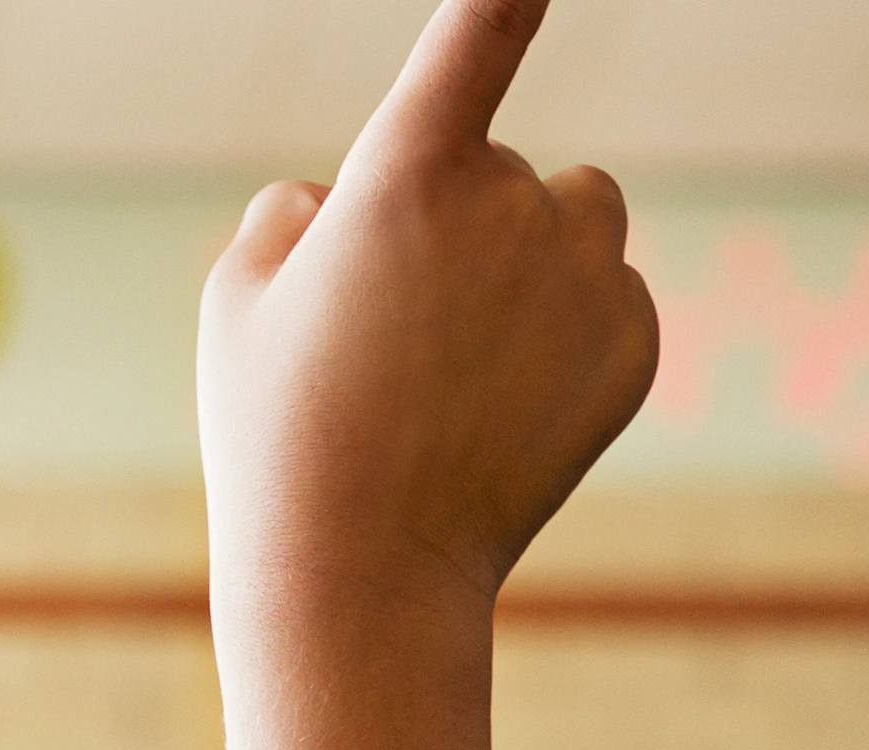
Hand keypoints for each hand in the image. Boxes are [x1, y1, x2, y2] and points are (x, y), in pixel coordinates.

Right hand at [193, 0, 652, 615]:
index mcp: (406, 170)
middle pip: (505, 168)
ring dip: (537, 257)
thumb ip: (292, 215)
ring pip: (579, 216)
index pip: (478, 34)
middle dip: (462, 224)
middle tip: (396, 335)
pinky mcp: (634, 341)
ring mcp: (587, 273)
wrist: (363, 577)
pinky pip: (610, 295)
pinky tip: (505, 408)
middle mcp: (513, 200)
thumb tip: (344, 203)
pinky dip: (570, 335)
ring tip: (464, 362)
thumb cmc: (277, 433)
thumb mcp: (235, 303)